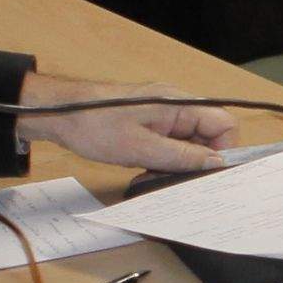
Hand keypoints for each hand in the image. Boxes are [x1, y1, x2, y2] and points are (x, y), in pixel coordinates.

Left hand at [34, 97, 245, 174]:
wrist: (58, 114)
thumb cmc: (94, 124)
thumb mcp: (142, 148)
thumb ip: (182, 155)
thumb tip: (215, 162)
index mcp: (180, 104)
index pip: (224, 124)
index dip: (223, 150)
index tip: (206, 173)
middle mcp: (176, 106)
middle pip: (207, 137)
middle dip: (193, 162)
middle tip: (171, 178)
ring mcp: (163, 115)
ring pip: (187, 145)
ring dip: (174, 165)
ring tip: (149, 175)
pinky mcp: (150, 124)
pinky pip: (169, 145)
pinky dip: (161, 161)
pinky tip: (142, 170)